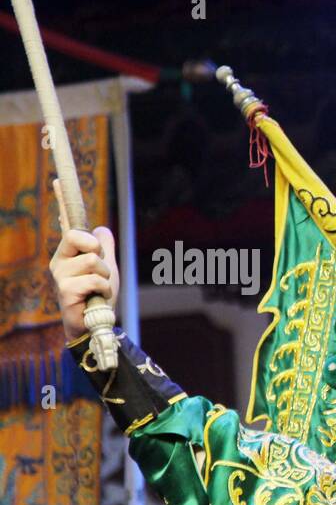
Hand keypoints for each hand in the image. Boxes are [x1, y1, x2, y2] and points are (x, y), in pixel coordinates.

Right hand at [47, 178, 118, 343]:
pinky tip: (97, 298)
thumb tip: (102, 229)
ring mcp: (60, 274)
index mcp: (69, 251)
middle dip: (97, 252)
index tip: (58, 179)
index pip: (66, 222)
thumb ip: (104, 250)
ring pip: (93, 261)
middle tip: (99, 269)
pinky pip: (95, 279)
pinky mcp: (64, 289)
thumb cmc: (99, 296)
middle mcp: (60, 259)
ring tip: (99, 290)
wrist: (95, 325)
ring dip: (106, 277)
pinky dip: (104, 289)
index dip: (62, 200)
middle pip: (80, 237)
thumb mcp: (107, 269)